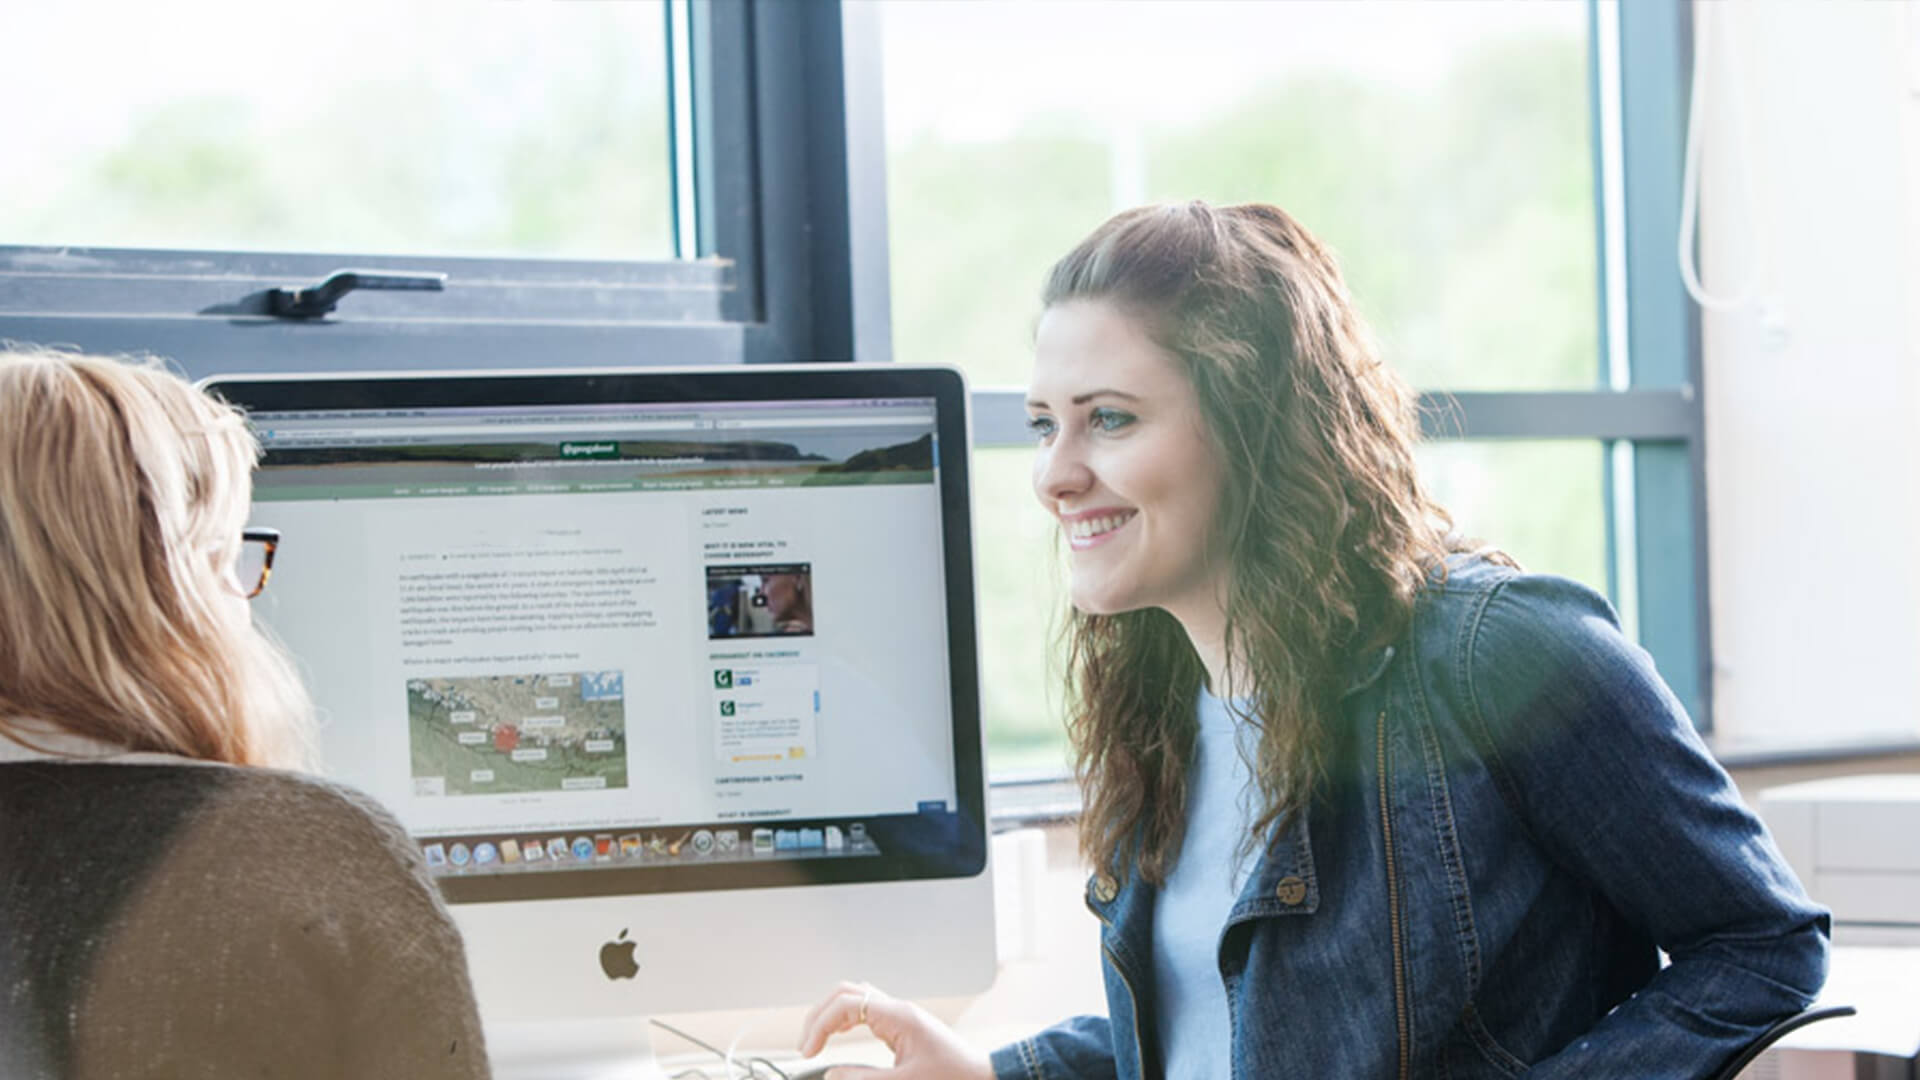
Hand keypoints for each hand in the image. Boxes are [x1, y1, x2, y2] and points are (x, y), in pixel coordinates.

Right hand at [796, 982, 993, 1079]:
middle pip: (847, 992)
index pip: (846, 1004)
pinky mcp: (903, 1026)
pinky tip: (839, 1035)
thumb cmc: (954, 1077)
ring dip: (832, 1014)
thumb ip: (865, 1079)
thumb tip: (833, 1074)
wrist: (983, 1077)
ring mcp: (900, 1015)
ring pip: (856, 997)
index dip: (819, 1025)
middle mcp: (898, 1009)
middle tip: (806, 1045)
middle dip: (820, 1015)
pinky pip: (867, 1010)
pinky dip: (846, 1019)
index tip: (808, 1051)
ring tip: (816, 1040)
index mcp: (899, 1016)